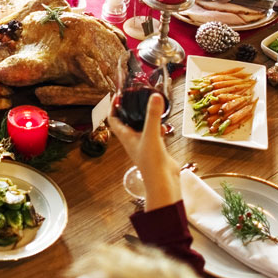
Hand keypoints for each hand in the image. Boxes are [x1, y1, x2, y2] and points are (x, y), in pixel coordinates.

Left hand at [109, 92, 181, 210]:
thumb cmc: (151, 162)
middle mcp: (132, 140)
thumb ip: (152, 115)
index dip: (113, 107)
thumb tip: (155, 96)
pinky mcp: (155, 149)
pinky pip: (153, 134)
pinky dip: (157, 127)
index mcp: (126, 137)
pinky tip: (164, 125)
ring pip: (140, 128)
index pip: (113, 120)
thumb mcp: (151, 134)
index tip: (118, 96)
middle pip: (126, 122)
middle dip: (129, 110)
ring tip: (149, 107)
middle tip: (134, 98)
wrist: (163, 182)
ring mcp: (143, 145)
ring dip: (143, 118)